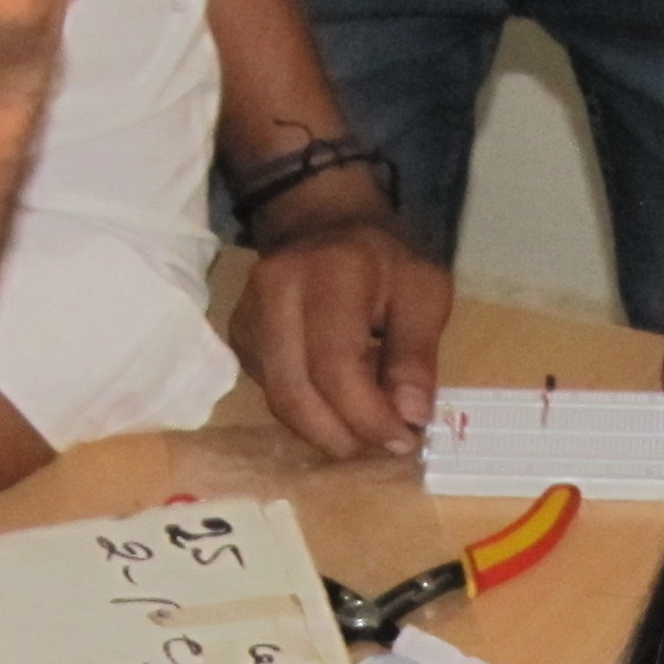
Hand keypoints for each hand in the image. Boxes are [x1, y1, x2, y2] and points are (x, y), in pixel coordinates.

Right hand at [233, 205, 452, 457]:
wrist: (321, 218)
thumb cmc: (382, 256)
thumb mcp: (424, 290)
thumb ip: (417, 354)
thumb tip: (410, 417)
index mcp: (329, 274)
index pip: (336, 366)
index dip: (368, 416)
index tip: (403, 439)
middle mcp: (275, 293)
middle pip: (296, 393)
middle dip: (343, 435)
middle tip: (382, 445)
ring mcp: (247, 316)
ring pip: (279, 400)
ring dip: (325, 430)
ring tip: (364, 428)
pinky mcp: (239, 337)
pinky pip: (271, 391)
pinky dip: (307, 412)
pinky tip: (337, 404)